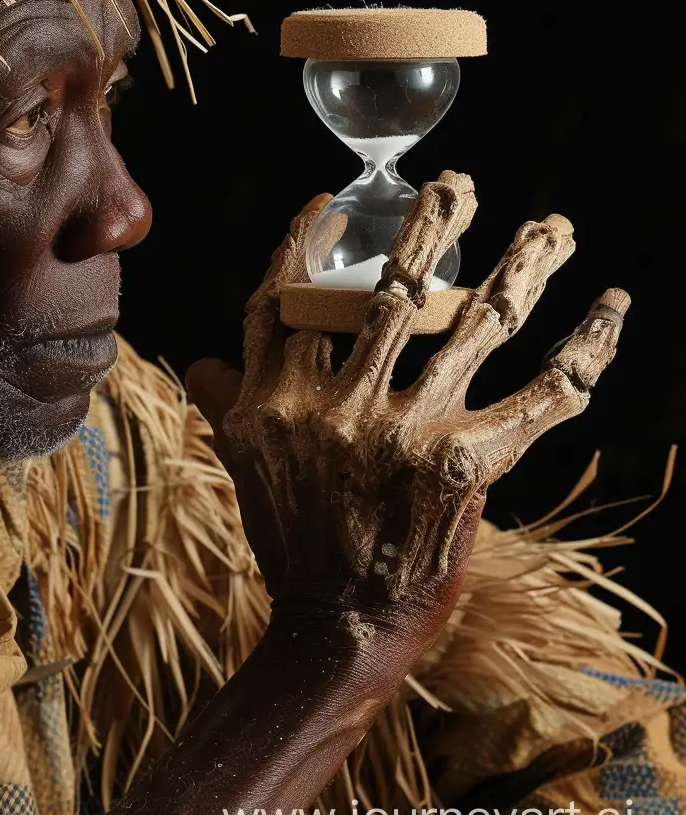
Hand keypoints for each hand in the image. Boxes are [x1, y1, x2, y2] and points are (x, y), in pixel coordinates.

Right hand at [186, 174, 626, 662]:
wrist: (340, 631)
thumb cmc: (297, 546)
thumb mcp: (246, 467)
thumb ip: (229, 402)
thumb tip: (203, 359)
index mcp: (272, 399)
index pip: (285, 295)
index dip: (306, 242)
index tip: (332, 200)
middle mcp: (331, 407)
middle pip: (387, 290)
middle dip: (430, 227)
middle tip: (458, 182)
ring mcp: (397, 433)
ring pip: (469, 324)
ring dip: (522, 269)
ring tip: (554, 228)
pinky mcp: (461, 466)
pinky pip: (537, 394)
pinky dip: (583, 350)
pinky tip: (611, 310)